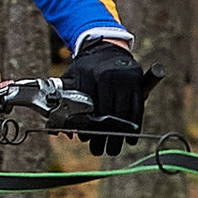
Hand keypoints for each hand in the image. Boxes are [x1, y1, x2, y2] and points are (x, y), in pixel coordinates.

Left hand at [62, 42, 151, 157]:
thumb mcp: (73, 76)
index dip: (86, 124)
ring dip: (118, 135)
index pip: (88, 105)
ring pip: (123, 114)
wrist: (108, 47)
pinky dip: (134, 126)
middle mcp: (110, 77)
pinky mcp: (139, 85)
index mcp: (91, 75)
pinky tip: (130, 139)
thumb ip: (67, 97)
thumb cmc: (88, 66)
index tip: (84, 138)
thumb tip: (58, 125)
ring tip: (112, 150)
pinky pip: (137, 110)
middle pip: (107, 113)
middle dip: (102, 135)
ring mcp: (127, 81)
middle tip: (97, 151)